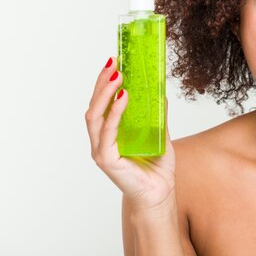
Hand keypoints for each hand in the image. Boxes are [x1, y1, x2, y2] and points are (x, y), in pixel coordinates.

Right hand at [85, 57, 176, 210]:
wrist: (160, 194)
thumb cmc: (156, 167)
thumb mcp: (160, 134)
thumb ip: (157, 116)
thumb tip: (161, 92)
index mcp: (111, 132)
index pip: (102, 103)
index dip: (104, 82)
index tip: (114, 61)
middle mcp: (102, 140)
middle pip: (94, 105)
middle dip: (102, 82)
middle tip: (113, 62)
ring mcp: (101, 150)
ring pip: (95, 116)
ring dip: (105, 93)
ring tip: (117, 75)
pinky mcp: (107, 160)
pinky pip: (107, 133)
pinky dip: (114, 114)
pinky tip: (123, 98)